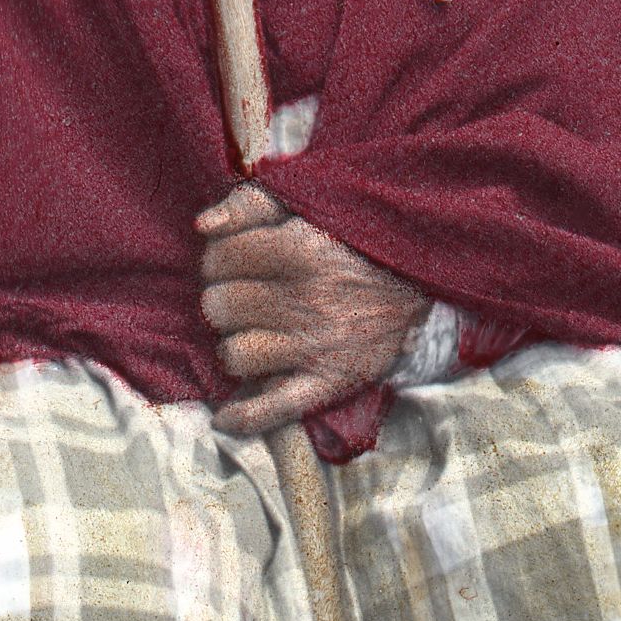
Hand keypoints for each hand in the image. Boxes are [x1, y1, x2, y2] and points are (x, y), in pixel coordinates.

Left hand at [195, 183, 426, 435]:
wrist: (417, 283)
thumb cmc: (349, 242)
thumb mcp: (305, 206)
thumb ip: (250, 204)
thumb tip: (203, 226)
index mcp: (298, 249)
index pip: (216, 261)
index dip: (218, 262)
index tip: (235, 265)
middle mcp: (306, 299)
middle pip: (218, 308)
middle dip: (225, 302)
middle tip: (248, 300)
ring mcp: (317, 345)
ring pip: (233, 355)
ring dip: (237, 346)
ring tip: (257, 335)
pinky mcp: (330, 382)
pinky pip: (274, 408)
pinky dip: (244, 417)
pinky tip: (225, 416)